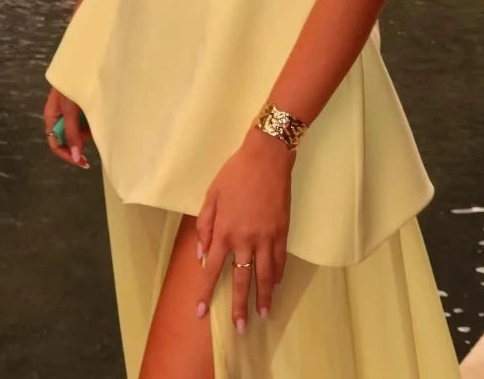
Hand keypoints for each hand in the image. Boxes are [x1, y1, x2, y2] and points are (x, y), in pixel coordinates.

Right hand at [43, 86, 90, 169]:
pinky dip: (91, 121)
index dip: (67, 154)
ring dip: (87, 131)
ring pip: (78, 129)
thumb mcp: (70, 110)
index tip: (82, 161)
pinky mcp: (81, 104)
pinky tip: (98, 115)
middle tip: (94, 136)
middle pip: (67, 138)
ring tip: (96, 120)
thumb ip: (72, 133)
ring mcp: (70, 110)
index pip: (55, 143)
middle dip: (80, 141)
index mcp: (51, 117)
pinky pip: (85, 119)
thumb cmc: (72, 84)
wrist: (82, 61)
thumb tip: (76, 157)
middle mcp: (59, 115)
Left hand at [195, 128, 294, 332]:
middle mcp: (244, 239)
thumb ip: (205, 226)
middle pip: (241, 280)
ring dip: (264, 297)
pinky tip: (276, 286)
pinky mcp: (282, 230)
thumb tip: (203, 254)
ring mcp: (266, 236)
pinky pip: (280, 259)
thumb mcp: (211, 196)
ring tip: (263, 315)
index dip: (205, 292)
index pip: (212, 270)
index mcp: (224, 231)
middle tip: (240, 328)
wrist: (266, 157)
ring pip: (264, 275)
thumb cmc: (235, 173)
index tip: (201, 312)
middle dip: (239, 306)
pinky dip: (278, 275)